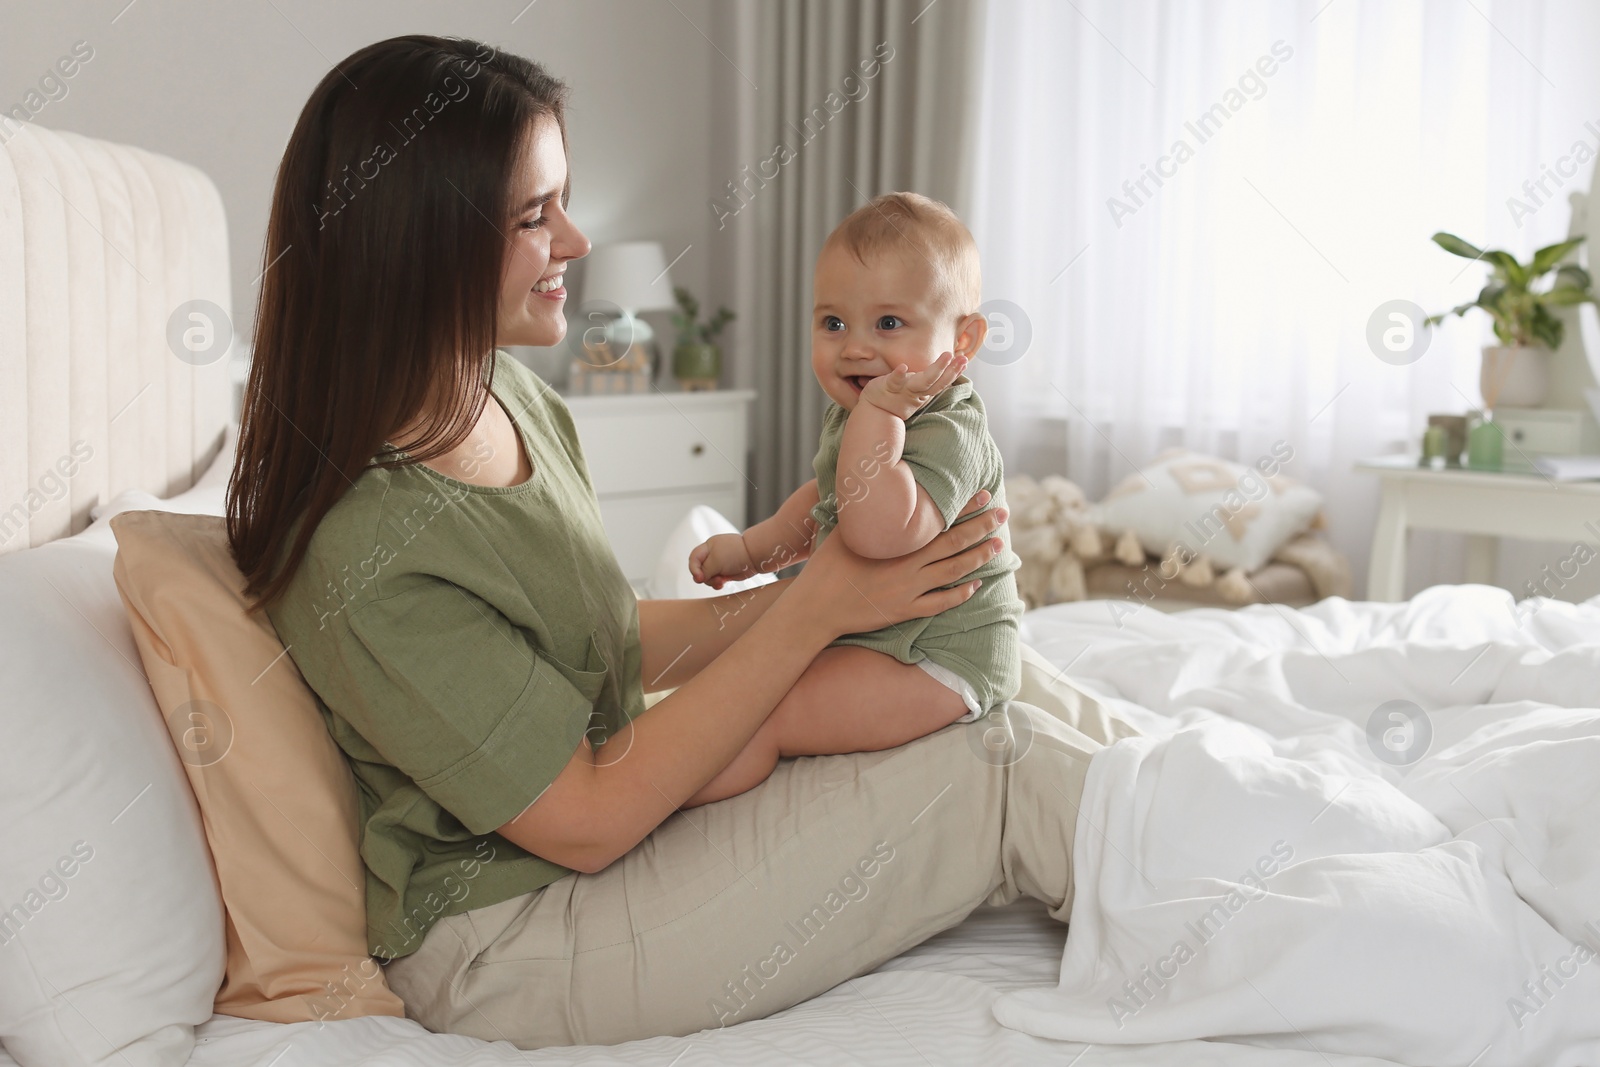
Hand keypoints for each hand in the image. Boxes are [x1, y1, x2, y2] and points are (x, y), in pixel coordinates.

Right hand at [689, 533, 757, 589]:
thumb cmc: (735, 554)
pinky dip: (717, 583)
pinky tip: (722, 583)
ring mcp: (719, 564)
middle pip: (700, 570)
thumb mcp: (716, 561)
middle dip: (705, 576)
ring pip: (708, 577)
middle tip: (714, 578)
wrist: (754, 556)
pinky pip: (716, 580)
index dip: (694, 569)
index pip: (693, 558)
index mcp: (707, 547)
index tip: (700, 578)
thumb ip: (704, 570)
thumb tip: (699, 579)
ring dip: (712, 581)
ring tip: (721, 581)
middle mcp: (712, 555)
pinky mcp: (725, 572)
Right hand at [791, 490, 1003, 636]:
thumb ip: (864, 511)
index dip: (965, 507)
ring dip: (979, 557)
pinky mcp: (905, 611)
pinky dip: (960, 594)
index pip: (940, 519)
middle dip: (982, 527)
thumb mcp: (845, 529)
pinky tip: (975, 585)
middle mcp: (909, 565)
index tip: (985, 495)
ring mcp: (909, 590)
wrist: (817, 606)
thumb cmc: (826, 564)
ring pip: (954, 572)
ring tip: (998, 545)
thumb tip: (870, 485)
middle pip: (955, 543)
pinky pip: (941, 603)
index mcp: (897, 542)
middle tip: (1003, 513)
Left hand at [859, 352, 968, 420]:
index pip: (942, 383)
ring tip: (947, 356)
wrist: (874, 410)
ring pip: (922, 382)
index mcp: (923, 393)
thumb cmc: (895, 397)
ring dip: (936, 369)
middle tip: (963, 359)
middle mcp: (916, 393)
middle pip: (936, 383)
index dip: (954, 374)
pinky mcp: (888, 387)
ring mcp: (903, 390)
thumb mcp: (914, 391)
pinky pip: (894, 381)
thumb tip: (942, 368)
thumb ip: (927, 381)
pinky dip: (899, 374)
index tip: (965, 362)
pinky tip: (903, 366)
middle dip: (951, 371)